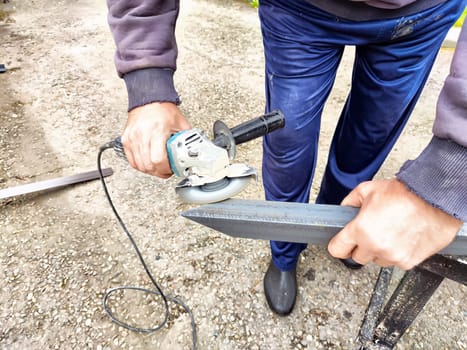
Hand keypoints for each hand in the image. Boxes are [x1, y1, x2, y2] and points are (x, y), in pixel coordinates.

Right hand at [121, 102, 190, 177]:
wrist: (149, 99)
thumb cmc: (163, 110)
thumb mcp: (181, 123)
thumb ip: (187, 139)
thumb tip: (194, 151)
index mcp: (157, 131)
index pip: (158, 159)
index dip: (165, 169)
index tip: (171, 169)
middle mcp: (142, 135)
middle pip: (148, 165)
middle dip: (159, 172)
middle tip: (167, 171)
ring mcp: (132, 138)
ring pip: (139, 165)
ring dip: (150, 171)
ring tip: (159, 168)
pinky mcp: (126, 140)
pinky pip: (131, 160)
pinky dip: (140, 166)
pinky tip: (148, 163)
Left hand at [328, 179, 461, 269]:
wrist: (434, 198)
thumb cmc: (404, 193)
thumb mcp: (367, 189)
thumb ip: (350, 202)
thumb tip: (344, 210)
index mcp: (360, 230)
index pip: (337, 250)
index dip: (338, 245)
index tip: (342, 242)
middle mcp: (375, 246)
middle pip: (357, 257)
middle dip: (360, 246)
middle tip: (370, 232)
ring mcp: (393, 256)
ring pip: (377, 260)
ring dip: (379, 250)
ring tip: (390, 232)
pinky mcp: (409, 261)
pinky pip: (396, 262)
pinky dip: (397, 253)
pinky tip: (402, 237)